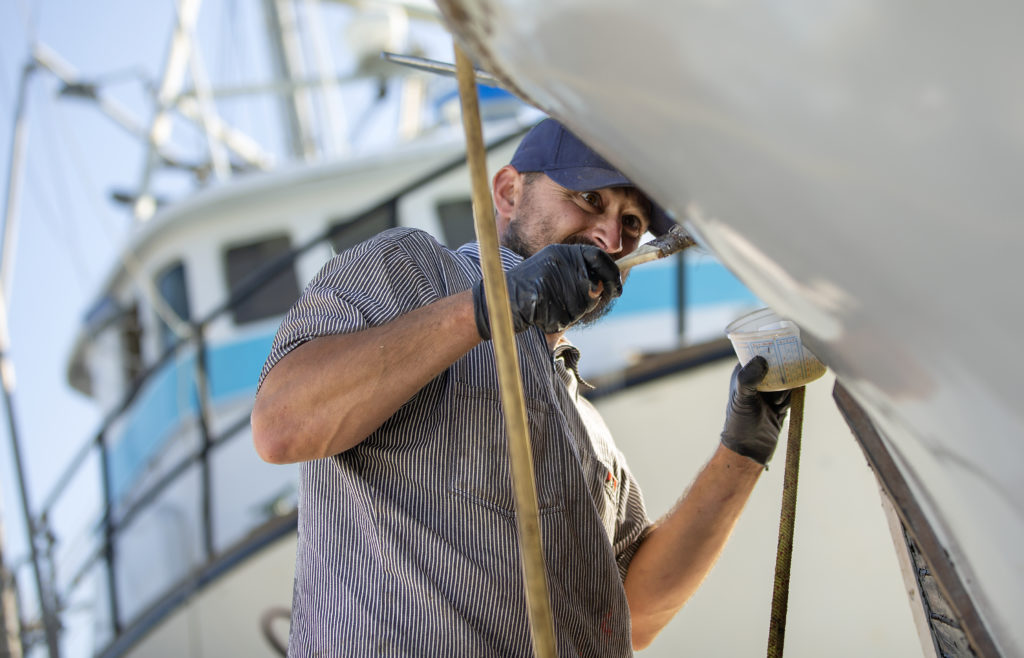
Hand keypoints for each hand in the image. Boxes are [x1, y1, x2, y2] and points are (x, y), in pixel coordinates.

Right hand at [472, 243, 621, 338]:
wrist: (498, 300)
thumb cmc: (530, 289)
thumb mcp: (553, 271)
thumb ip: (579, 275)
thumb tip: (607, 288)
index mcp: (561, 252)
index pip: (598, 257)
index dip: (613, 274)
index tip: (618, 290)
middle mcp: (558, 262)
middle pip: (593, 287)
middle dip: (589, 301)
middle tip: (570, 304)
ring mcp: (551, 279)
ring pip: (582, 305)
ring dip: (571, 313)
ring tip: (550, 306)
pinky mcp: (544, 298)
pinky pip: (566, 318)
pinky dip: (557, 321)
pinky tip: (542, 314)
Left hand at [720, 356, 791, 464]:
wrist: (750, 449)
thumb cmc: (740, 423)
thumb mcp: (742, 398)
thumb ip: (748, 378)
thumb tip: (761, 359)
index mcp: (743, 372)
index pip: (759, 352)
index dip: (771, 347)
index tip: (784, 344)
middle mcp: (757, 378)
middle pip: (778, 362)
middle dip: (782, 371)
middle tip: (781, 381)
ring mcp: (770, 390)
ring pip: (788, 377)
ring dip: (785, 389)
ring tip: (774, 404)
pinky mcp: (781, 401)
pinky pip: (793, 392)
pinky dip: (790, 398)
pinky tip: (780, 408)